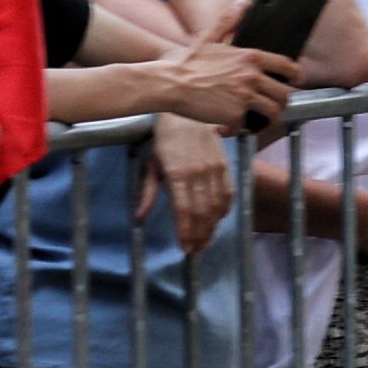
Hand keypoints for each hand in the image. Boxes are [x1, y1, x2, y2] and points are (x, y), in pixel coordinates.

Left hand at [139, 114, 234, 256]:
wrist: (188, 115)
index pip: (183, 210)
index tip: (185, 249)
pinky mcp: (224, 165)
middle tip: (195, 252)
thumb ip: (148, 193)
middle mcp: (197, 173)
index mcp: (176, 174)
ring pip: (216, 206)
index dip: (186, 232)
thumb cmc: (166, 141)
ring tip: (206, 242)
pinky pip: (228, 193)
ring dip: (212, 227)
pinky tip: (218, 220)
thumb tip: (139, 218)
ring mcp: (214, 169)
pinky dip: (224, 210)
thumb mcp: (152, 166)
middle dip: (200, 236)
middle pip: (202, 212)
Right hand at [154, 3, 296, 129]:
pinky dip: (236, 130)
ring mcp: (244, 97)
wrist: (170, 84)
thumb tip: (243, 2)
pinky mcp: (234, 115)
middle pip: (285, 94)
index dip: (295, 75)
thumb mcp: (210, 38)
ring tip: (254, 118)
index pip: (287, 66)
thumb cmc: (188, 63)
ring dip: (266, 118)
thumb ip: (229, 21)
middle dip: (281, 101)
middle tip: (271, 105)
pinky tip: (226, 127)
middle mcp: (252, 76)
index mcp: (250, 57)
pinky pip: (245, 127)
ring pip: (273, 112)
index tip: (294, 81)